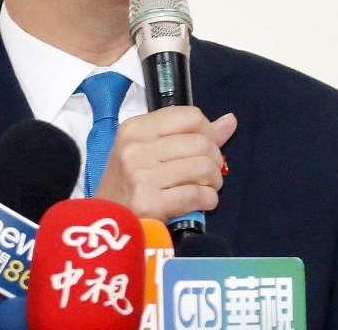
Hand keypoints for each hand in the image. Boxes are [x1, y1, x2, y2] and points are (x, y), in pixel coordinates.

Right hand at [93, 107, 236, 221]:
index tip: (201, 149)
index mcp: (135, 128)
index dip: (207, 133)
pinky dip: (208, 200)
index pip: (191, 117)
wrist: (107, 220)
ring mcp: (141, 175)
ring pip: (205, 168)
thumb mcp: (149, 149)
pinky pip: (199, 195)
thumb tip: (230, 120)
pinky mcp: (150, 202)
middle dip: (214, 161)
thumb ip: (190, 134)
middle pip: (202, 143)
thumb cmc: (130, 182)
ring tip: (200, 187)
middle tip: (203, 174)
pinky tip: (198, 202)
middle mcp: (136, 148)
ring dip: (212, 182)